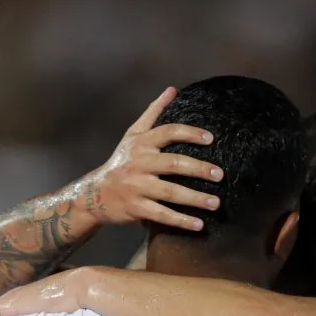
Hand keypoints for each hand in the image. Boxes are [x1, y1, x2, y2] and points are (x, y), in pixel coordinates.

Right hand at [82, 86, 222, 231]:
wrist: (95, 194)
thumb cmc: (121, 162)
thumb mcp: (133, 135)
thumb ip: (153, 112)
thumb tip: (173, 89)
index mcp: (141, 144)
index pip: (168, 133)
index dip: (190, 134)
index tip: (211, 139)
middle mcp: (139, 163)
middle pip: (174, 163)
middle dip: (199, 169)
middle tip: (221, 175)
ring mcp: (136, 186)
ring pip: (170, 192)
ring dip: (195, 199)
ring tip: (216, 203)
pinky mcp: (135, 208)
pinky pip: (162, 215)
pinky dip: (181, 221)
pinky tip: (199, 225)